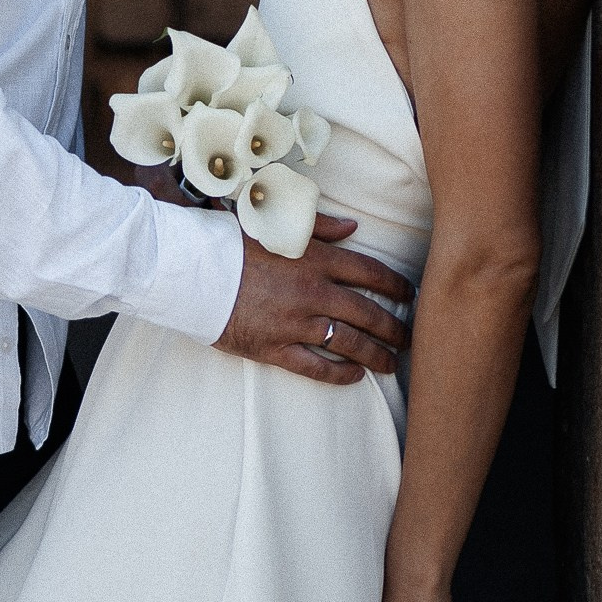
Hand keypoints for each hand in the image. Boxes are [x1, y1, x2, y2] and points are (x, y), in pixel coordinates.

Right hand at [216, 211, 412, 384]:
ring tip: (393, 363)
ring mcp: (295, 324)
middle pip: (368, 313)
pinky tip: (356, 376)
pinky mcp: (274, 348)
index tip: (410, 295)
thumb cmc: (229, 243)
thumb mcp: (275, 225)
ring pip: (350, 344)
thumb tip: (353, 228)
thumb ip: (319, 226)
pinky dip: (340, 374)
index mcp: (315, 259)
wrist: (190, 272)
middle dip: (395, 328)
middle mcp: (312, 293)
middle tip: (410, 338)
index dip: (396, 286)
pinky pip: (316, 367)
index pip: (371, 273)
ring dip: (377, 355)